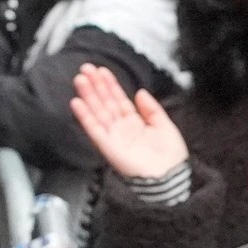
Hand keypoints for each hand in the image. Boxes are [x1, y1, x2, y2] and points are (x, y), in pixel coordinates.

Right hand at [71, 64, 188, 180]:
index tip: (101, 71)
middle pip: (105, 103)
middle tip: (86, 69)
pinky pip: (94, 129)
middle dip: (96, 86)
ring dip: (88, 96)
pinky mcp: (108, 147)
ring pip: (97, 112)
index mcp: (135, 123)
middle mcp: (122, 129)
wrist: (169, 178)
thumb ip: (152, 109)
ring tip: (80, 79)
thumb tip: (140, 92)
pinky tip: (77, 102)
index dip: (110, 85)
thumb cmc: (170, 157)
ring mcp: (114, 137)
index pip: (119, 100)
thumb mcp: (165, 126)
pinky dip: (85, 116)